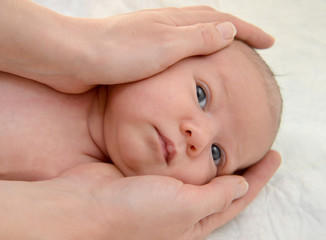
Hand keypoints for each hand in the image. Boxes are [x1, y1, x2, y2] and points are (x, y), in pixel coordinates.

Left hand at [0, 2, 273, 93]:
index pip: (221, 21)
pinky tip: (189, 74)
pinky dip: (190, 62)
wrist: (72, 58)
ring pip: (191, 42)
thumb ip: (197, 38)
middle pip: (208, 26)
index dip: (249, 31)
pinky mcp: (138, 58)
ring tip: (228, 60)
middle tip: (252, 48)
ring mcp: (151, 41)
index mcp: (175, 22)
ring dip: (213, 47)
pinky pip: (174, 57)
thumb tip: (228, 29)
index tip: (270, 42)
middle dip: (234, 35)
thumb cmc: (115, 52)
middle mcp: (165, 27)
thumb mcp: (164, 45)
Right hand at [5, 150, 278, 239]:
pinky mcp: (150, 174)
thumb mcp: (183, 207)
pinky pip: (177, 161)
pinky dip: (189, 149)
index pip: (237, 199)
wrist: (86, 206)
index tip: (274, 155)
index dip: (259, 179)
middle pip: (220, 185)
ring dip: (214, 155)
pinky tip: (194, 137)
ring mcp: (165, 190)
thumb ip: (214, 197)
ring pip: (199, 170)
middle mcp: (181, 208)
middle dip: (240, 166)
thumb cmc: (135, 212)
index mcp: (194, 223)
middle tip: (258, 142)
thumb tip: (242, 188)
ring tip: (229, 135)